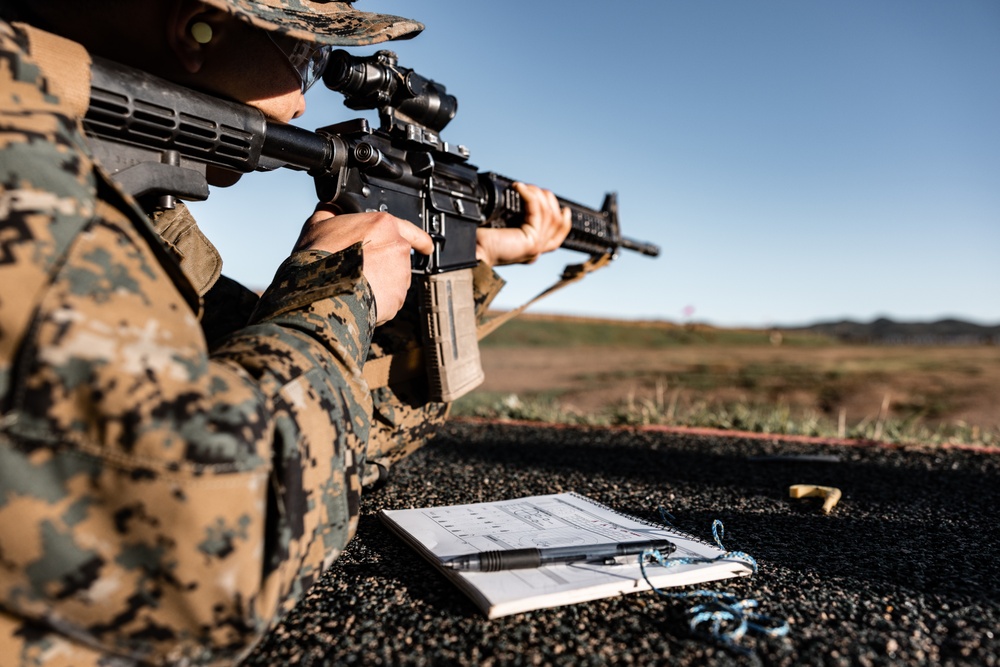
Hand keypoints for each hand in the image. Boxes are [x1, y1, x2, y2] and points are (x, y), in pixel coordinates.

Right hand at [295, 207, 433, 324]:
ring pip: (394, 279)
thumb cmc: (320, 256)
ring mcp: (400, 274)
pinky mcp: (397, 298)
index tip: (426, 247)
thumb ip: (331, 214)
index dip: (420, 240)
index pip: (411, 230)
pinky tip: (359, 296)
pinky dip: (378, 300)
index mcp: (383, 224)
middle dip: (382, 264)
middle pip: (396, 257)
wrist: (321, 288)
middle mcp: (398, 247)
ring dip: (380, 283)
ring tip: (355, 283)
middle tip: (360, 269)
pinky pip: (390, 299)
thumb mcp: (319, 223)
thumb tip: (331, 209)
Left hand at [475, 182, 571, 265]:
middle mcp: (536, 249)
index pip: (558, 234)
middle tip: (532, 189)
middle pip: (558, 223)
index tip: (563, 207)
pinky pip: (537, 211)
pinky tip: (519, 188)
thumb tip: (524, 197)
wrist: (472, 252)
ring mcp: (535, 247)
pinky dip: (529, 195)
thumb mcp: (504, 226)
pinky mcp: (530, 242)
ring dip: (538, 195)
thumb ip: (517, 218)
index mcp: (531, 248)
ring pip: (551, 215)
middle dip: (548, 200)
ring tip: (523, 187)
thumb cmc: (479, 240)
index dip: (564, 220)